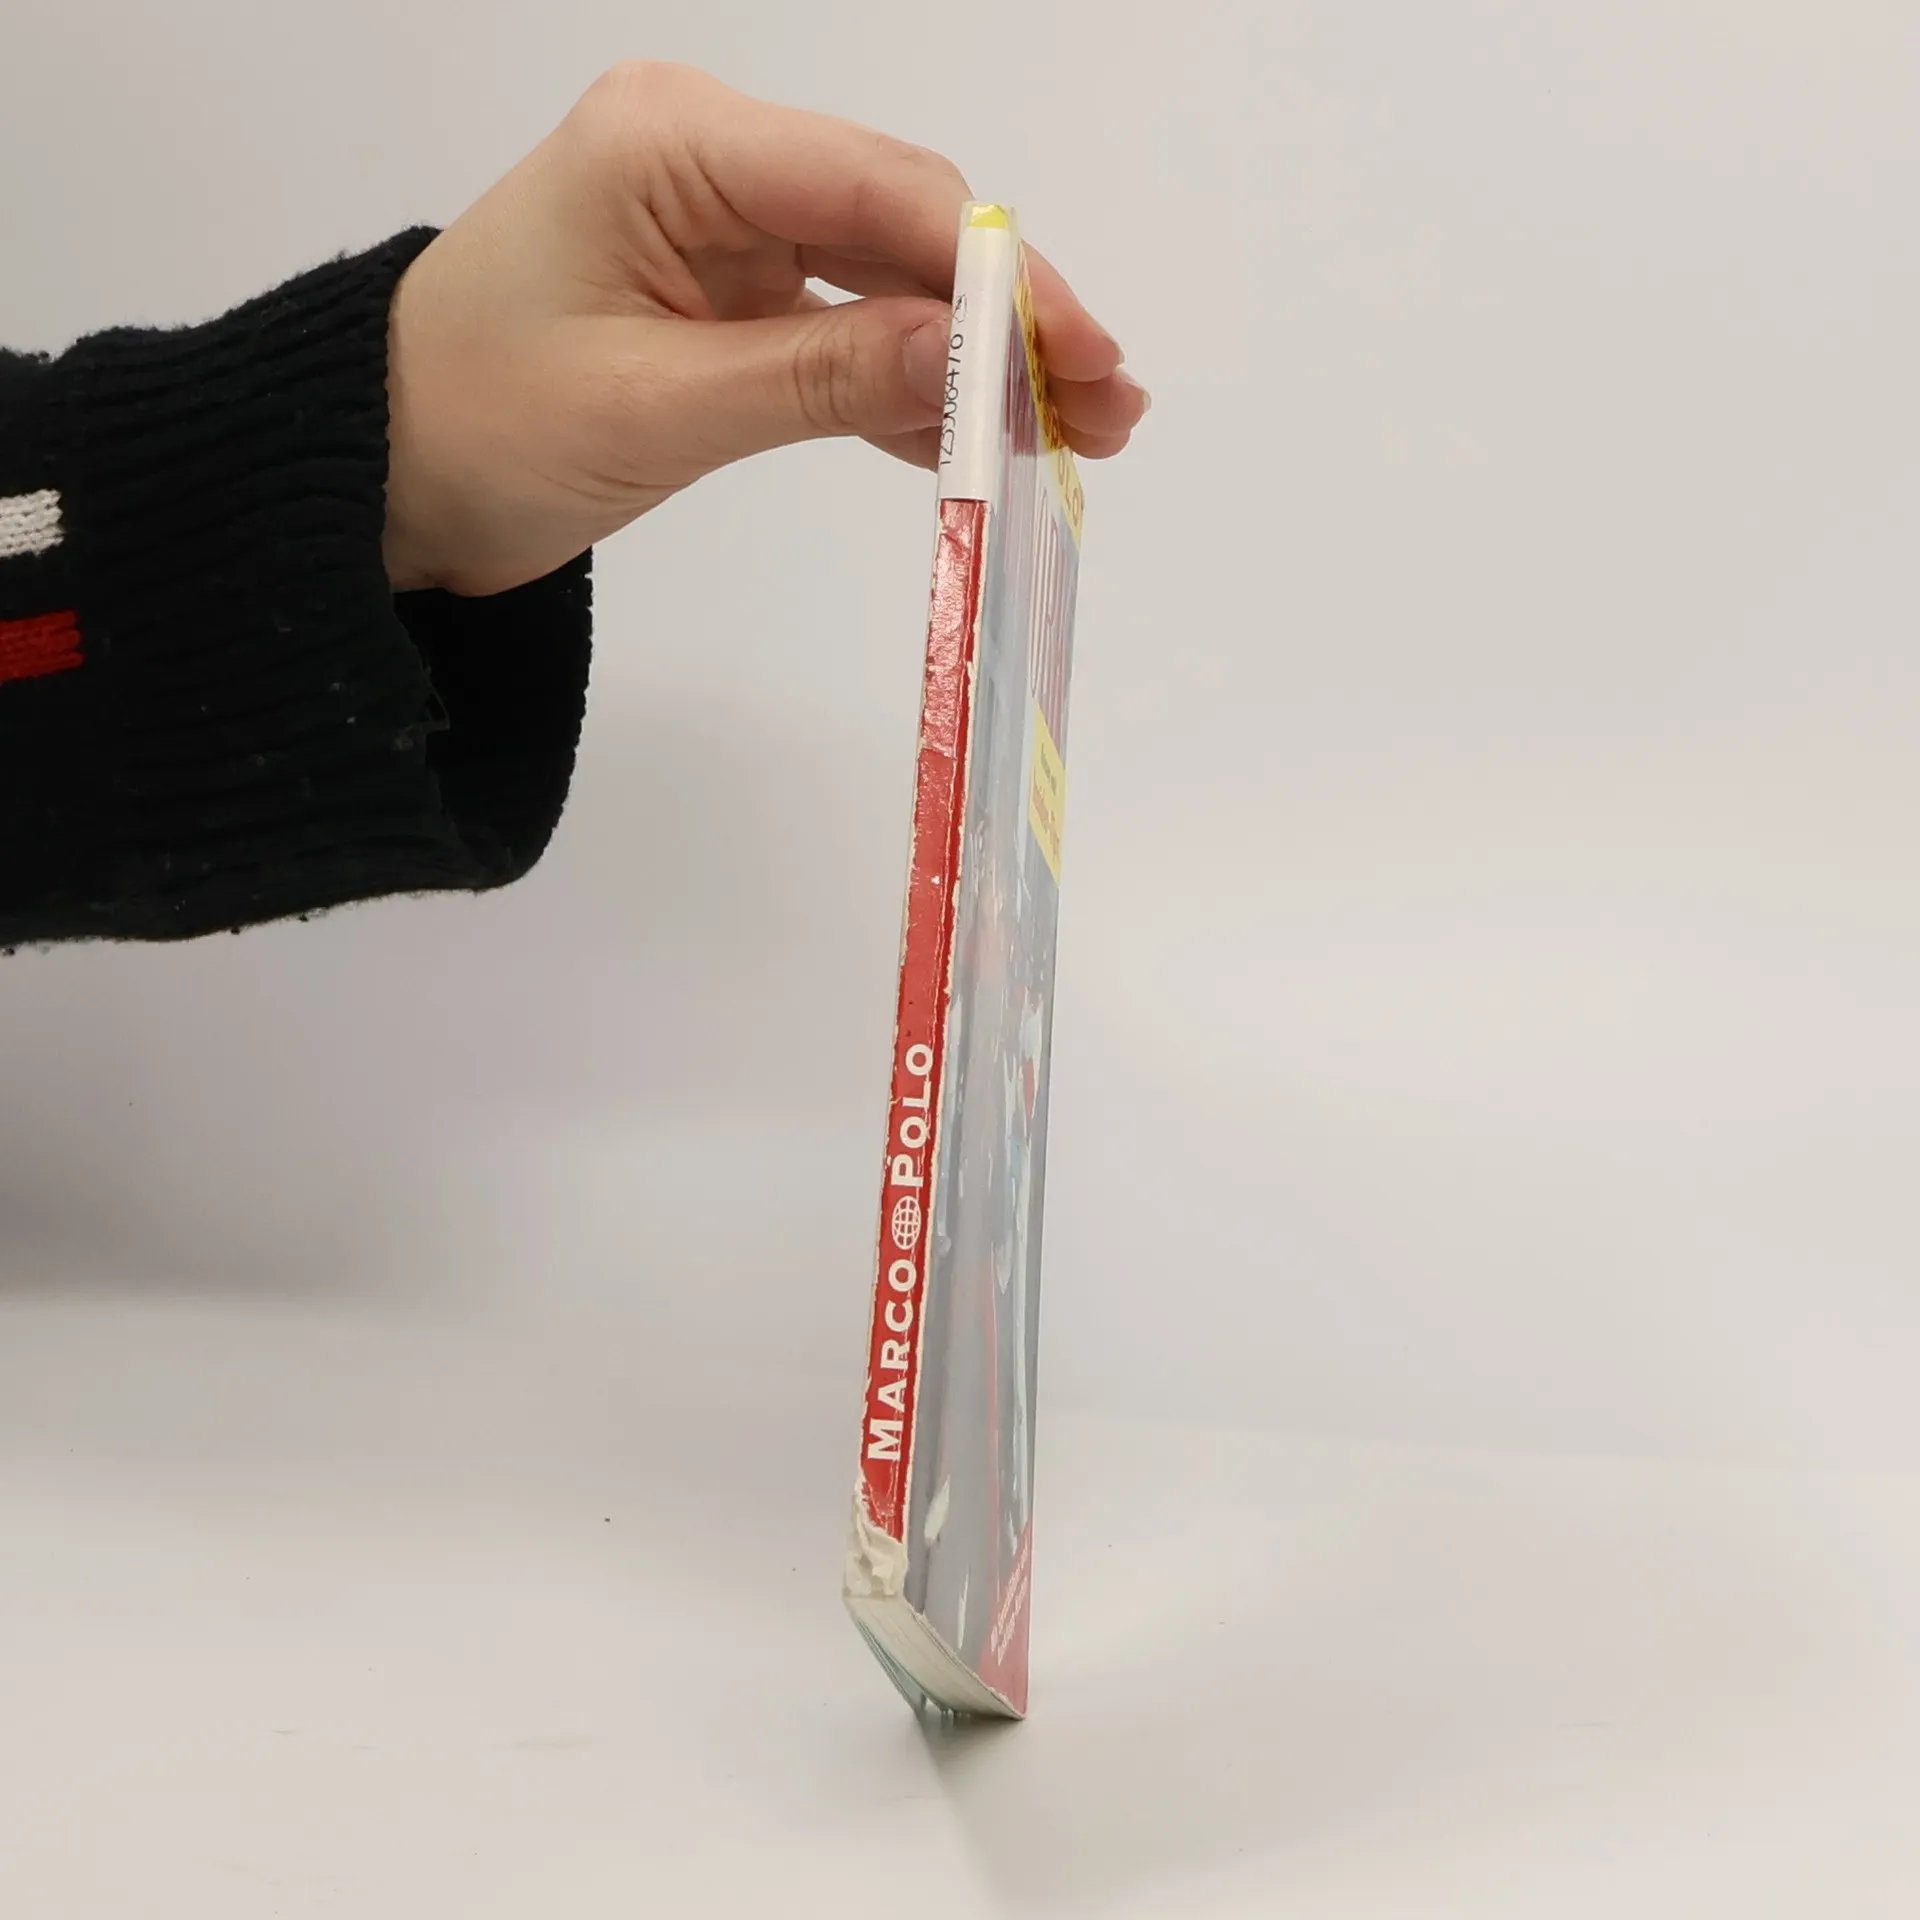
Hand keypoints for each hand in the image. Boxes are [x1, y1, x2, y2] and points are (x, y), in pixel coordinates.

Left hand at [383, 61, 1147, 596]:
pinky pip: (847, 335)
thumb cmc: (477, 426)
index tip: (1081, 351)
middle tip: (1107, 404)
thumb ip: (821, 378)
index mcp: (675, 143)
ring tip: (1076, 436)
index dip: (996, 270)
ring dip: (977, 363)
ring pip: (891, 285)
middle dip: (1008, 319)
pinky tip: (980, 446)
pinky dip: (909, 394)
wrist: (382, 473)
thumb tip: (977, 358)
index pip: (878, 188)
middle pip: (904, 226)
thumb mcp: (655, 408)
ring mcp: (727, 232)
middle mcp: (714, 163)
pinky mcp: (733, 300)